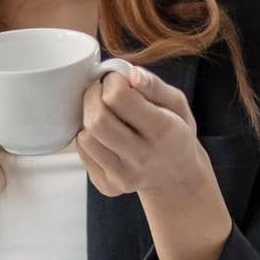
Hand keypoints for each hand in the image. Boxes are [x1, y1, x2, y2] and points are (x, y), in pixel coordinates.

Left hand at [74, 65, 209, 197]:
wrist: (176, 175)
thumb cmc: (175, 132)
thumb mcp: (176, 104)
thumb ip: (155, 86)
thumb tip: (131, 73)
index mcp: (164, 131)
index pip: (120, 98)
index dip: (112, 81)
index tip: (117, 79)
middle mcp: (143, 158)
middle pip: (97, 120)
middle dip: (93, 96)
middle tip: (102, 90)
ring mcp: (124, 176)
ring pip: (86, 138)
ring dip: (88, 117)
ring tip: (103, 111)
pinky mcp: (107, 186)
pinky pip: (83, 152)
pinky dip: (88, 136)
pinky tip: (104, 133)